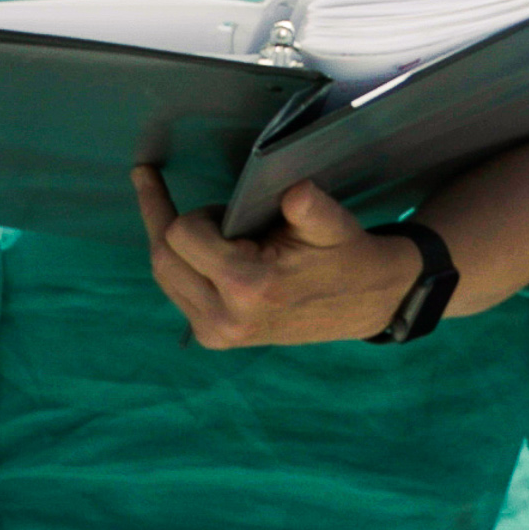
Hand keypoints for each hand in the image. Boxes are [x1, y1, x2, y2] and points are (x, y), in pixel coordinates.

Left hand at [131, 168, 420, 348]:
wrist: (366, 303)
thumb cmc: (346, 257)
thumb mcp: (333, 224)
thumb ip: (310, 207)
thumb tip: (294, 191)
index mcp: (249, 287)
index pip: (181, 237)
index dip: (196, 212)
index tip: (225, 207)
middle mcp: (223, 317)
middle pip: (162, 259)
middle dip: (168, 223)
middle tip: (188, 200)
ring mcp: (216, 333)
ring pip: (164, 277)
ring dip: (172, 244)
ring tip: (203, 224)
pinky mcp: (214, 338)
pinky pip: (177, 293)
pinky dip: (182, 266)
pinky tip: (202, 251)